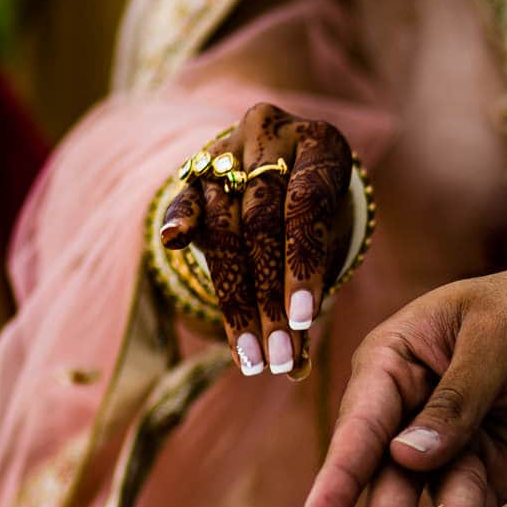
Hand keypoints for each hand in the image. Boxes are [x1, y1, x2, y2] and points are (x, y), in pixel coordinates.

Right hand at [159, 102, 352, 378]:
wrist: (290, 159)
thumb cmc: (322, 213)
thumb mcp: (332, 238)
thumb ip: (315, 291)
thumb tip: (297, 370)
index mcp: (320, 145)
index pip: (306, 210)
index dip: (303, 268)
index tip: (303, 321)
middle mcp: (272, 136)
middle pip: (262, 224)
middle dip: (269, 299)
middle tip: (276, 358)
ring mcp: (229, 148)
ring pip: (224, 226)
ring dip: (235, 299)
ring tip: (249, 356)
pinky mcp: (196, 167)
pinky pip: (185, 197)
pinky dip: (181, 219)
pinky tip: (174, 244)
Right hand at [300, 256, 506, 506]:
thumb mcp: (500, 340)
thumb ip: (458, 400)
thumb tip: (406, 457)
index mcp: (398, 357)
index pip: (363, 418)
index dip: (341, 472)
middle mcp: (412, 406)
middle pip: (385, 469)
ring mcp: (452, 446)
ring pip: (424, 498)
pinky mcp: (491, 474)